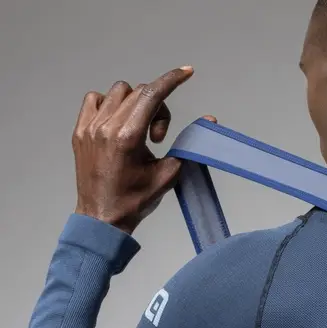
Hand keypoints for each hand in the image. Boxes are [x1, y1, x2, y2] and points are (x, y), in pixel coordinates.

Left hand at [72, 66, 216, 235]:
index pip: (152, 95)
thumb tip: (208, 121)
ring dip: (135, 105)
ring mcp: (89, 127)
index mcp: (127, 138)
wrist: (102, 218)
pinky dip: (111, 106)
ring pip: (117, 93)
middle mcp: (105, 127)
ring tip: (138, 133)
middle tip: (158, 137)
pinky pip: (95, 100)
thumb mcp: (168, 174)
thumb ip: (187, 146)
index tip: (186, 72)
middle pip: (139, 93)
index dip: (172, 80)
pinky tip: (119, 126)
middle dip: (156, 109)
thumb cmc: (135, 200)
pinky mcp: (80, 131)